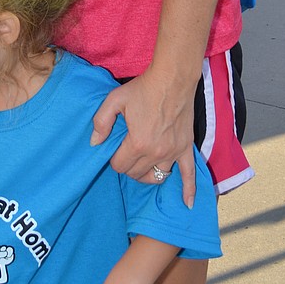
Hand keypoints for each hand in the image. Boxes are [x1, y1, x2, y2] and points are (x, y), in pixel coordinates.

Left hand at [91, 70, 195, 206]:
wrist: (172, 79)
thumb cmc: (142, 88)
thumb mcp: (114, 100)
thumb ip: (101, 122)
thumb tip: (94, 144)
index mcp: (138, 143)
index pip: (120, 166)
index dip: (114, 159)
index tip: (114, 148)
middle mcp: (156, 152)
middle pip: (136, 173)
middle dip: (128, 165)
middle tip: (125, 150)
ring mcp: (173, 152)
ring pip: (157, 176)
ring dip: (146, 173)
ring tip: (141, 164)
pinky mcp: (186, 148)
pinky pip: (190, 174)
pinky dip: (189, 190)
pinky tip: (188, 204)